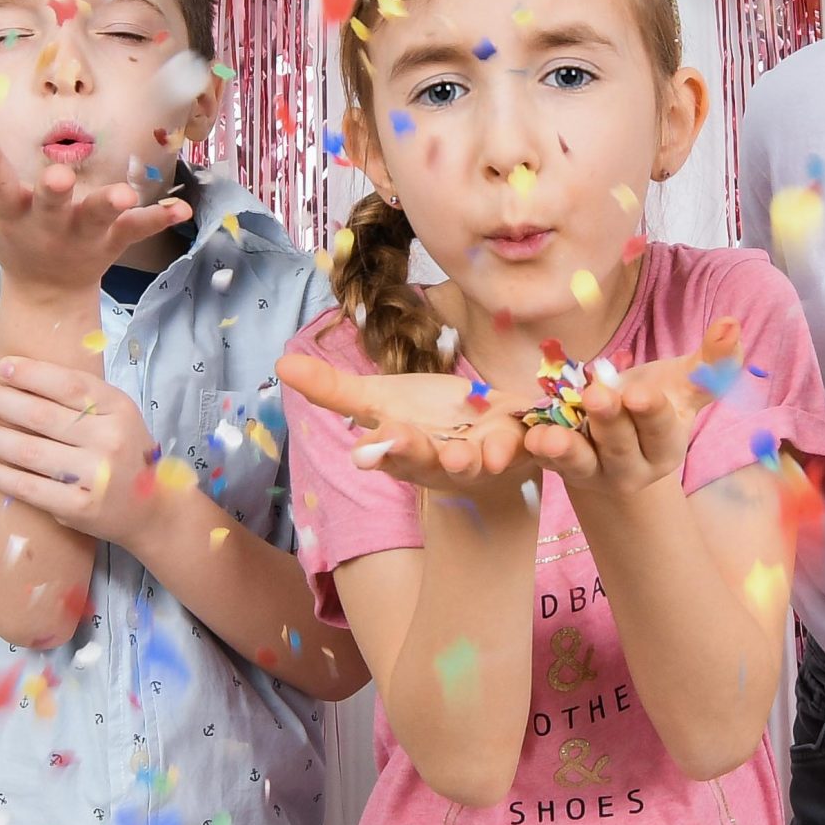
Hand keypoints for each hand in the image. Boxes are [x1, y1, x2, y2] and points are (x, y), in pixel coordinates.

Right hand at [0, 131, 186, 299]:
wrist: (47, 290)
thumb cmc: (12, 241)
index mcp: (13, 214)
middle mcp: (48, 224)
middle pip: (49, 206)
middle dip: (53, 192)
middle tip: (58, 176)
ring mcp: (83, 234)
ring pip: (95, 219)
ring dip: (109, 206)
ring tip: (125, 194)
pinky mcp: (112, 241)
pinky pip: (137, 231)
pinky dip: (159, 220)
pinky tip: (183, 209)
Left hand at [0, 358, 170, 548]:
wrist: (154, 509)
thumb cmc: (127, 455)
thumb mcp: (119, 416)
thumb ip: (84, 399)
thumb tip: (24, 379)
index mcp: (119, 409)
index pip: (67, 384)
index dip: (30, 374)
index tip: (3, 368)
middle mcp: (109, 439)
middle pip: (41, 416)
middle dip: (2, 401)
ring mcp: (95, 475)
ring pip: (29, 450)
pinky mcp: (78, 507)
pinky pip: (28, 487)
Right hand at [277, 353, 535, 506]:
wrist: (486, 437)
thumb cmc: (426, 419)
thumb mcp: (379, 399)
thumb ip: (334, 388)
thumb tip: (280, 362)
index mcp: (408, 452)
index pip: (392, 453)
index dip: (385, 450)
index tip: (369, 448)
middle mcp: (446, 463)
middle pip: (435, 463)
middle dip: (430, 457)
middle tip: (427, 450)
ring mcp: (489, 456)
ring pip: (487, 460)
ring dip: (487, 457)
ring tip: (489, 453)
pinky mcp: (529, 444)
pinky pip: (538, 442)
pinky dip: (543, 437)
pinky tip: (544, 428)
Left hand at [520, 319, 739, 497]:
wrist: (620, 443)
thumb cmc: (655, 404)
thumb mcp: (682, 384)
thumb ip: (711, 360)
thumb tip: (731, 323)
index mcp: (667, 445)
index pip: (661, 429)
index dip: (650, 412)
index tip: (638, 393)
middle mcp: (633, 466)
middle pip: (620, 446)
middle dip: (609, 421)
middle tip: (598, 394)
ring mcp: (595, 473)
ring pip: (582, 462)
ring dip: (567, 449)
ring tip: (550, 438)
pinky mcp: (563, 470)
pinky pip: (549, 463)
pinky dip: (538, 452)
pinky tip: (528, 438)